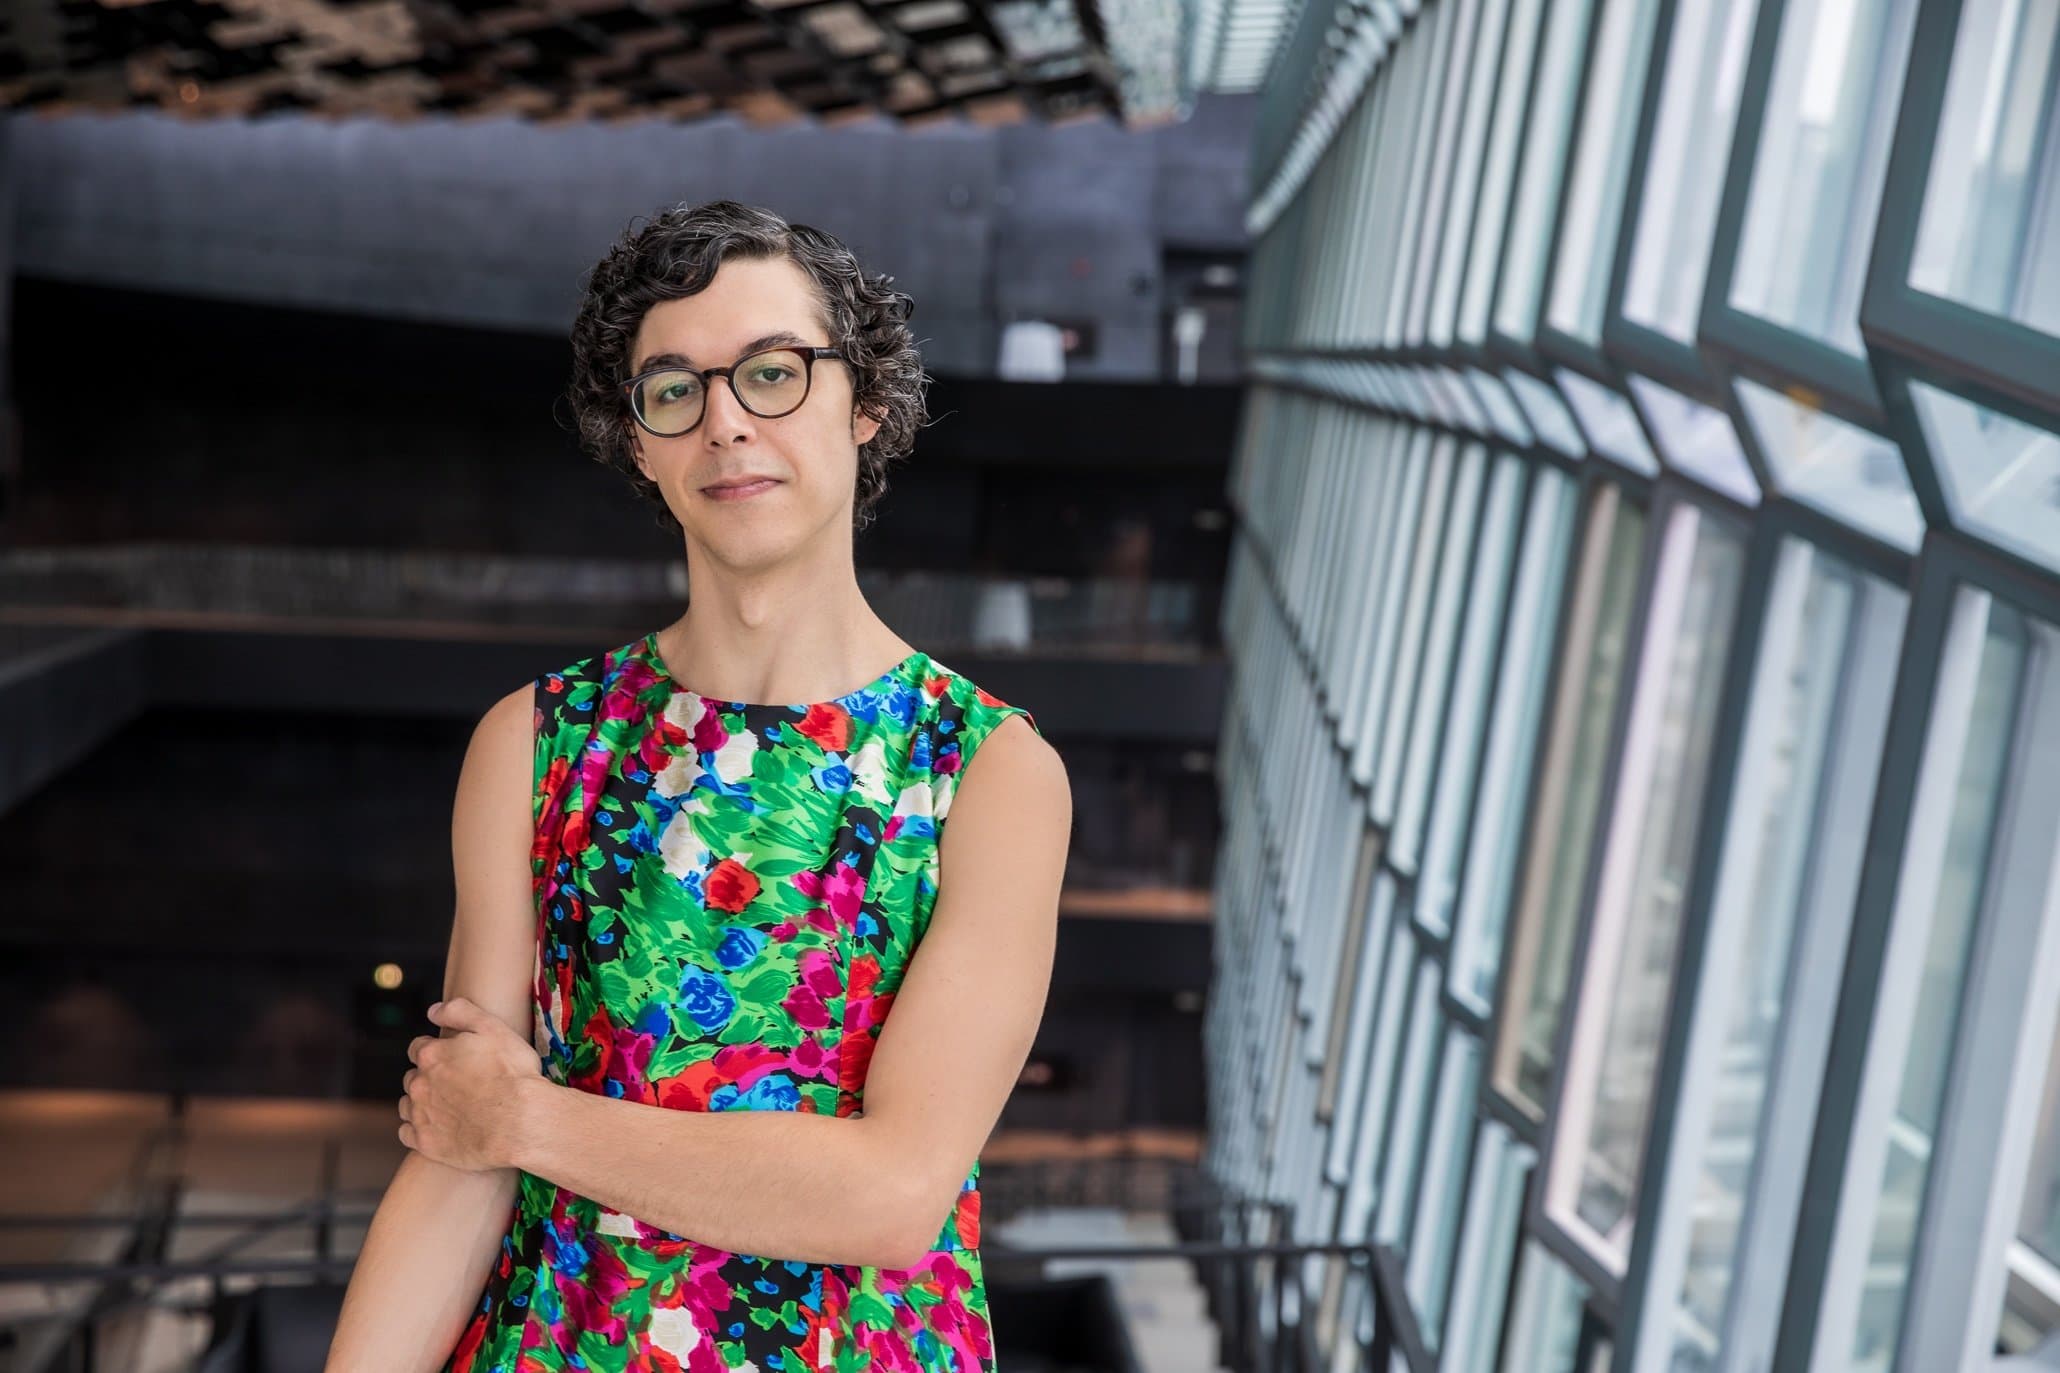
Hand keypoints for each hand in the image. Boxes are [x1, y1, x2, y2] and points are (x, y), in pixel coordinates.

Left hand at [399, 997, 543, 1170]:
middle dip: (427, 1077)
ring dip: (420, 1103)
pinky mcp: (426, 1143)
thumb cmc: (512, 1074)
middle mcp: (419, 1084)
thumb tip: (433, 1010)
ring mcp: (420, 1115)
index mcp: (432, 1055)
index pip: (419, 1047)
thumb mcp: (494, 1028)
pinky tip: (436, 1128)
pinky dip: (416, 1130)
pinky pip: (407, 1134)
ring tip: (445, 1107)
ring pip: (407, 1105)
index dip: (435, 1050)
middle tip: (453, 1084)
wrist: (520, 1122)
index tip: (450, 1058)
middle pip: (413, 1077)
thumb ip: (460, 1011)